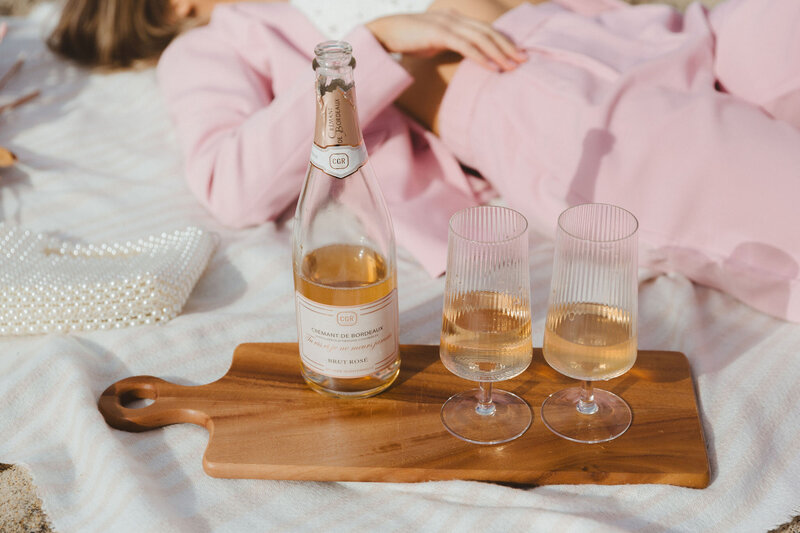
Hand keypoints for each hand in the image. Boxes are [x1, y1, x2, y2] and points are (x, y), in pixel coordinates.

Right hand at [365, 11, 525, 71]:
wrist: (384, 33)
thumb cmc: (407, 39)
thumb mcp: (434, 41)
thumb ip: (450, 45)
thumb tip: (463, 56)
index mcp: (456, 19)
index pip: (486, 29)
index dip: (503, 40)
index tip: (518, 53)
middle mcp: (455, 18)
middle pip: (489, 32)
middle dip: (508, 46)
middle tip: (525, 60)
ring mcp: (448, 25)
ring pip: (481, 39)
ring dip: (500, 53)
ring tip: (513, 66)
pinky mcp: (440, 34)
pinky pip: (466, 47)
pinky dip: (482, 57)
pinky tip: (493, 68)